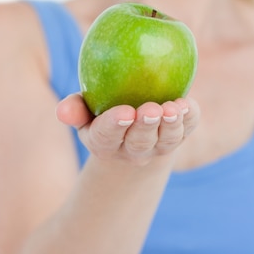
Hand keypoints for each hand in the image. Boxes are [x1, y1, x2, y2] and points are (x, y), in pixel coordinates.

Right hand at [56, 94, 199, 165]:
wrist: (134, 135)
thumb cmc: (102, 115)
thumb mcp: (85, 114)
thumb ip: (75, 110)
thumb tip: (62, 111)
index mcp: (105, 142)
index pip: (107, 136)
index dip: (115, 125)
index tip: (124, 112)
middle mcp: (134, 149)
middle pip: (140, 141)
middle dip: (146, 126)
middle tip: (151, 109)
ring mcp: (159, 145)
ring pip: (166, 140)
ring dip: (171, 124)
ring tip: (173, 108)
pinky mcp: (180, 135)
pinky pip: (188, 129)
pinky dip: (190, 118)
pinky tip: (188, 104)